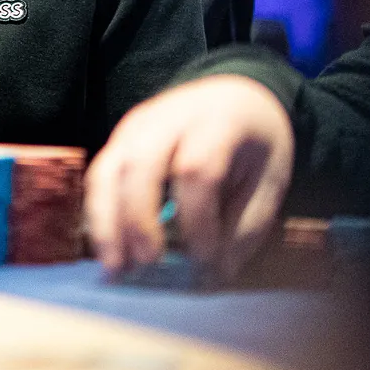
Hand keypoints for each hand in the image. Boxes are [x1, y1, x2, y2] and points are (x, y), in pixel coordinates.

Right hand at [87, 75, 294, 279]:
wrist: (236, 96)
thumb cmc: (254, 144)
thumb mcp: (270, 181)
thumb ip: (245, 226)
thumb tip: (213, 273)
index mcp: (217, 121)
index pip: (197, 169)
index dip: (197, 218)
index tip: (205, 258)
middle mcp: (169, 116)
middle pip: (140, 165)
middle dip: (138, 219)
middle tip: (148, 263)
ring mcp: (137, 125)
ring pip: (107, 171)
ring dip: (106, 223)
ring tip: (115, 268)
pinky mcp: (120, 139)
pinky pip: (99, 177)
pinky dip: (99, 216)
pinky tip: (110, 250)